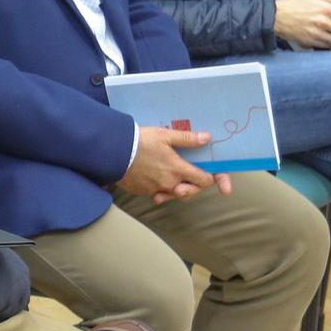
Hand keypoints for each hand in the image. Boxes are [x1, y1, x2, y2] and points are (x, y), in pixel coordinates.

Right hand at [117, 126, 231, 203]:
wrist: (112, 151)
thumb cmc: (140, 141)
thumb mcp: (165, 135)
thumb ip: (187, 139)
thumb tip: (207, 138)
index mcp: (177, 169)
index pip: (203, 180)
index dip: (214, 179)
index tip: (217, 179)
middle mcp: (169, 183)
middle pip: (190, 192)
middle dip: (195, 186)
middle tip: (195, 177)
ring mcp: (155, 189)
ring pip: (174, 195)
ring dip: (178, 190)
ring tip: (177, 181)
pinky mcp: (143, 191)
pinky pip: (158, 194)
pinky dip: (161, 190)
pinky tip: (157, 180)